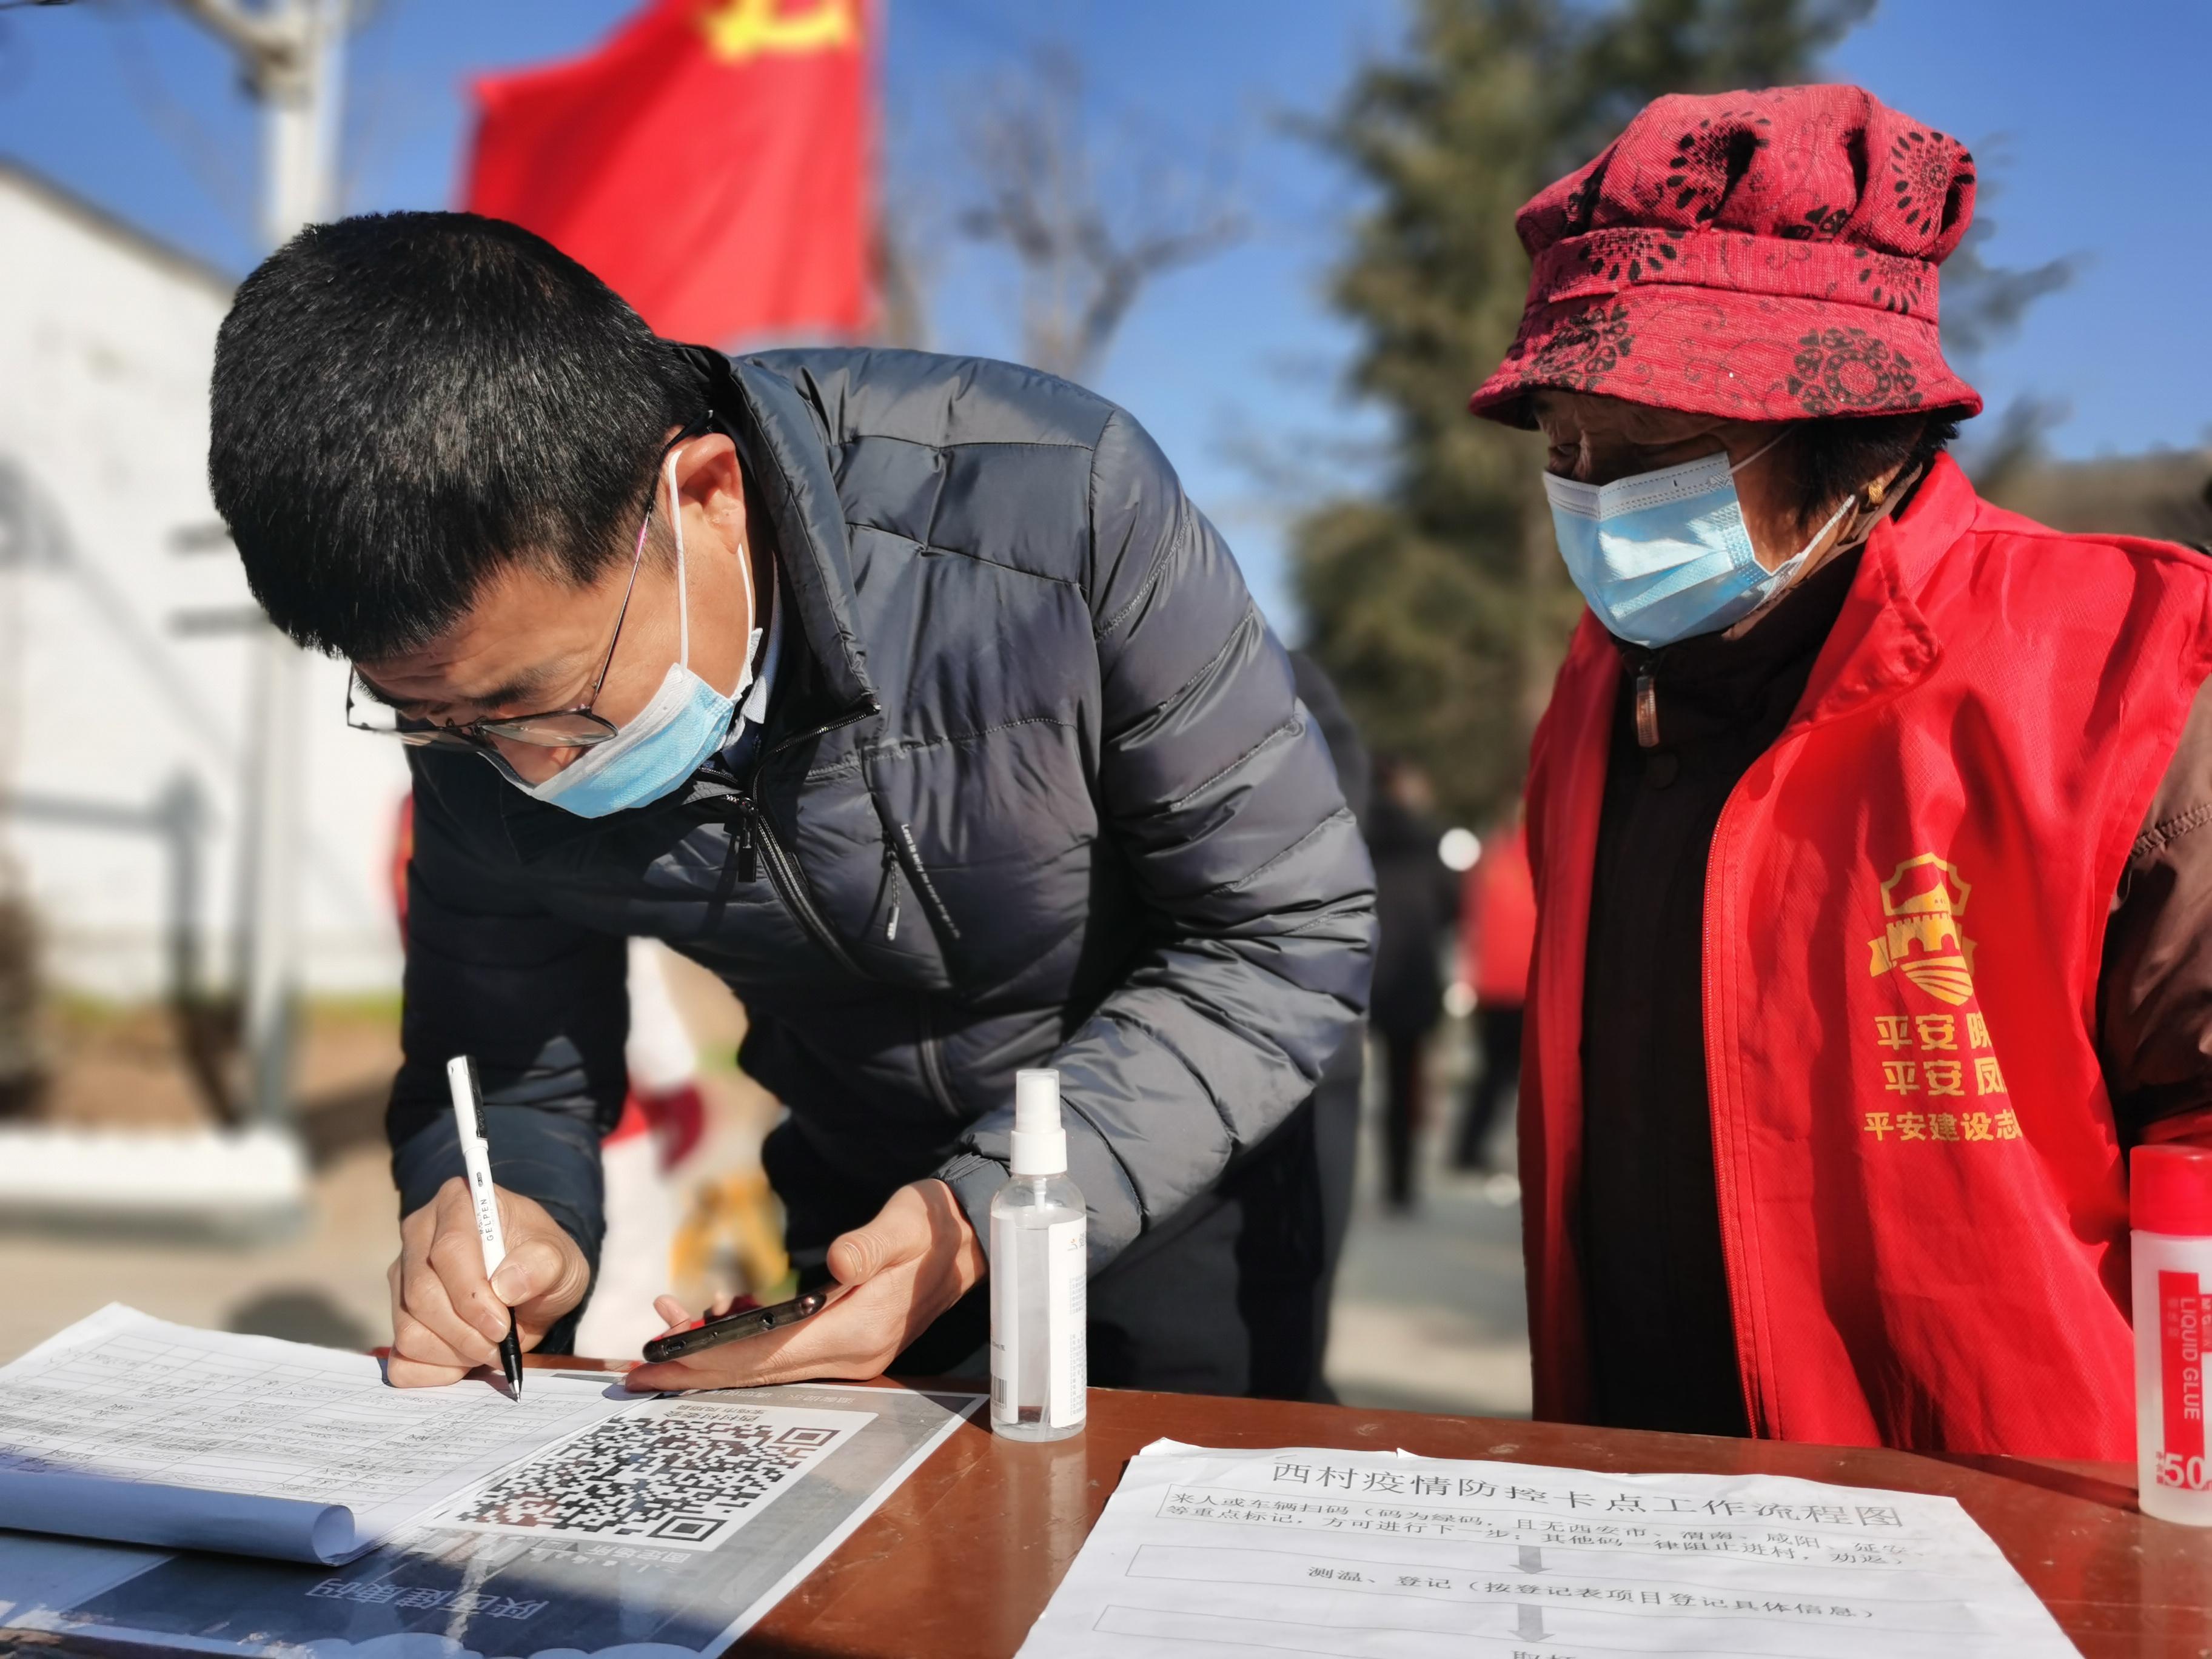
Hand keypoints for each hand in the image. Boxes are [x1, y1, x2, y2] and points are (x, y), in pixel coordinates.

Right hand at [387, 1177, 591, 1387]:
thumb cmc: (542, 1262)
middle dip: (466, 1332)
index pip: (450, 1250)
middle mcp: (419, 1234)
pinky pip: (400, 1357)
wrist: (533, 1282)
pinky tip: (464, 1362)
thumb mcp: (561, 1258)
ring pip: (409, 1328)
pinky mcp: (398, 1315)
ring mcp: (402, 1276)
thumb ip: (543, 1264)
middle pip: (423, 1294)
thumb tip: (507, 1286)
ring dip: (454, 1353)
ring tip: (490, 1349)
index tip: (502, 1326)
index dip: (472, 1296)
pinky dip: (433, 1371)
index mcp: (458, 1202)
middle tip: (502, 1346)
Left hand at [626, 1179, 984, 1390]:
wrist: (970, 1242)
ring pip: (765, 1363)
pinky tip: (722, 1310)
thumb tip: (838, 1264)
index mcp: (859, 1331)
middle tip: (636, 1368)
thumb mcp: (907, 1224)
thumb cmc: (934, 1227)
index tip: (659, 1363)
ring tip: (668, 1322)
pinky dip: (745, 1336)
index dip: (707, 1359)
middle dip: (694, 1368)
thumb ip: (872, 1244)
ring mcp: (848, 1354)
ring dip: (715, 1348)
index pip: (767, 1354)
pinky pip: (783, 1350)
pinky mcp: (845, 1341)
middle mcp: (850, 1355)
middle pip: (756, 1371)